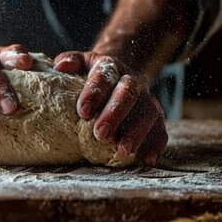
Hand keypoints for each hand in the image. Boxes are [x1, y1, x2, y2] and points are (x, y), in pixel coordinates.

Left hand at [53, 51, 167, 165]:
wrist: (118, 74)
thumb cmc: (91, 74)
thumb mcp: (80, 63)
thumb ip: (70, 61)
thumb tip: (60, 67)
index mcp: (110, 66)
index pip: (104, 76)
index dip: (94, 92)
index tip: (82, 111)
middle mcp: (132, 80)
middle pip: (128, 93)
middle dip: (115, 114)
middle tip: (100, 134)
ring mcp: (147, 99)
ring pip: (148, 113)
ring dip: (137, 132)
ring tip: (123, 150)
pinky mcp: (156, 117)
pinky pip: (161, 129)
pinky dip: (157, 145)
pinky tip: (147, 159)